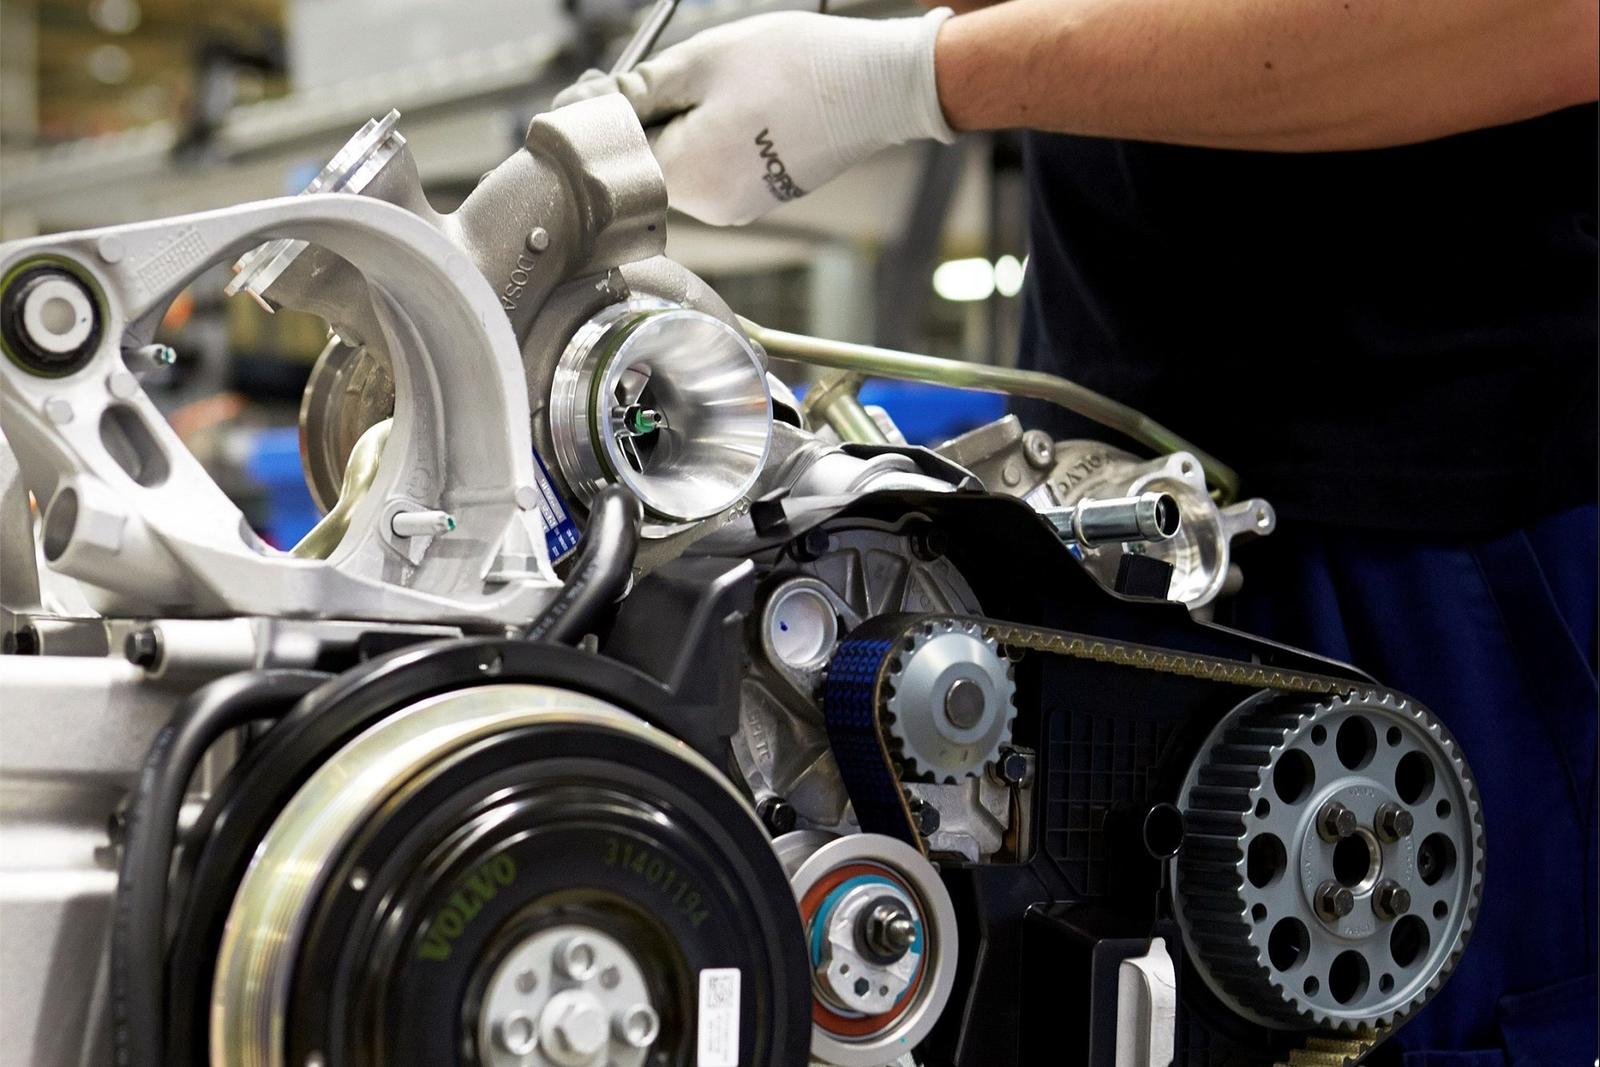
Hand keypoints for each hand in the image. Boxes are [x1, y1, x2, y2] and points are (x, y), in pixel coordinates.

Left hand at [554, 10, 955, 225]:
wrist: (877, 87)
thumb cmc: (798, 67)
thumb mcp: (703, 60)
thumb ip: (639, 87)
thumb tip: (591, 104)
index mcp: (690, 175)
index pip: (619, 152)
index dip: (604, 116)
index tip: (600, 85)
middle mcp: (711, 207)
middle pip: (650, 163)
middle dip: (646, 119)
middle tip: (661, 74)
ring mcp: (739, 207)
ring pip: (683, 166)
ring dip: (681, 128)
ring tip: (714, 88)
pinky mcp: (762, 198)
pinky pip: (717, 171)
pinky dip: (713, 140)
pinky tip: (739, 108)